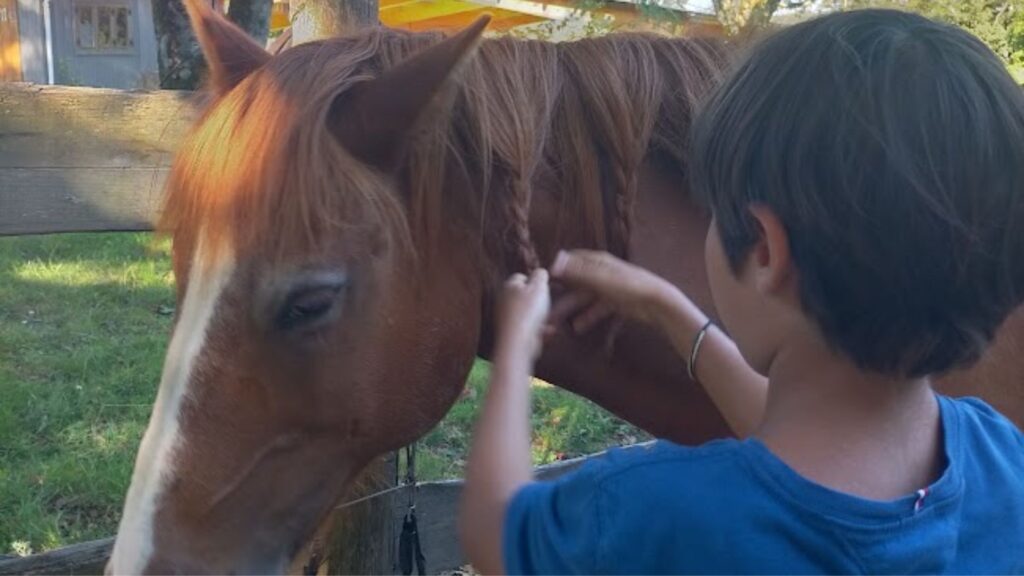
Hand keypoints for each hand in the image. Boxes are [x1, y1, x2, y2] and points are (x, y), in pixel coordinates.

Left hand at [496, 269, 550, 359]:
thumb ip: (540, 275)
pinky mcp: (512, 331)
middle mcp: (504, 300)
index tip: (545, 288)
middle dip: (539, 301)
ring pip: (529, 313)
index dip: (536, 281)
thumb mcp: (539, 287)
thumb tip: (540, 271)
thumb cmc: (528, 313)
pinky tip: (545, 333)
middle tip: (547, 305)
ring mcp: (506, 317)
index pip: (522, 276)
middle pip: (525, 295)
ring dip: (541, 317)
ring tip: (548, 321)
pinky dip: (537, 330)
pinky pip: (528, 327)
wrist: (518, 343)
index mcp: (508, 286)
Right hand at [549, 250, 677, 334]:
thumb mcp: (599, 278)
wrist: (657, 303)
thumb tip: (553, 261)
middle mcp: (600, 272)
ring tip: (556, 324)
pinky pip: (596, 309)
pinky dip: (587, 317)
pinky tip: (577, 328)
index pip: (571, 260)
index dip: (557, 269)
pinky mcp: (615, 302)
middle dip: (560, 296)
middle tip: (545, 310)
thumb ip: (576, 271)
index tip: (542, 282)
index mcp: (596, 261)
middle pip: (575, 283)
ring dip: (570, 310)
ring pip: (584, 298)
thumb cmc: (627, 286)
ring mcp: (608, 288)